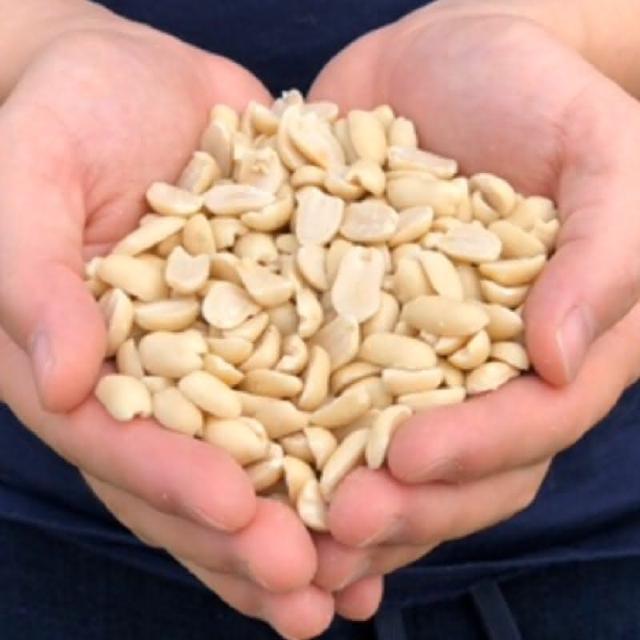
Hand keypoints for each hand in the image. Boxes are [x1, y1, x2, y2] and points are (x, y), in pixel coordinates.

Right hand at [0, 22, 335, 637]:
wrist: (133, 82)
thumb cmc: (64, 118)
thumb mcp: (27, 183)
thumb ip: (32, 280)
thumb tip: (55, 381)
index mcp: (88, 365)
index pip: (126, 446)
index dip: (178, 489)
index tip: (239, 522)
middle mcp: (160, 379)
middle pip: (201, 478)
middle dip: (254, 541)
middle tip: (311, 596)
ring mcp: (226, 355)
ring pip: (267, 457)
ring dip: (310, 523)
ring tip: (356, 585)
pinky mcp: (283, 321)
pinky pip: (320, 391)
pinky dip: (354, 443)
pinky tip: (397, 488)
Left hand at [309, 5, 639, 592]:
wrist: (444, 59)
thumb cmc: (534, 94)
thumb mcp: (604, 155)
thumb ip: (604, 257)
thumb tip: (560, 359)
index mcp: (551, 349)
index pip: (529, 426)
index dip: (475, 452)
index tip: (407, 459)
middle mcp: (476, 371)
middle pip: (450, 467)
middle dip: (398, 503)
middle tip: (333, 524)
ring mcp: (402, 355)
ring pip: (376, 451)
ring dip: (333, 497)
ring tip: (282, 529)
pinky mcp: (339, 325)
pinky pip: (308, 386)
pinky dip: (281, 431)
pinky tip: (244, 466)